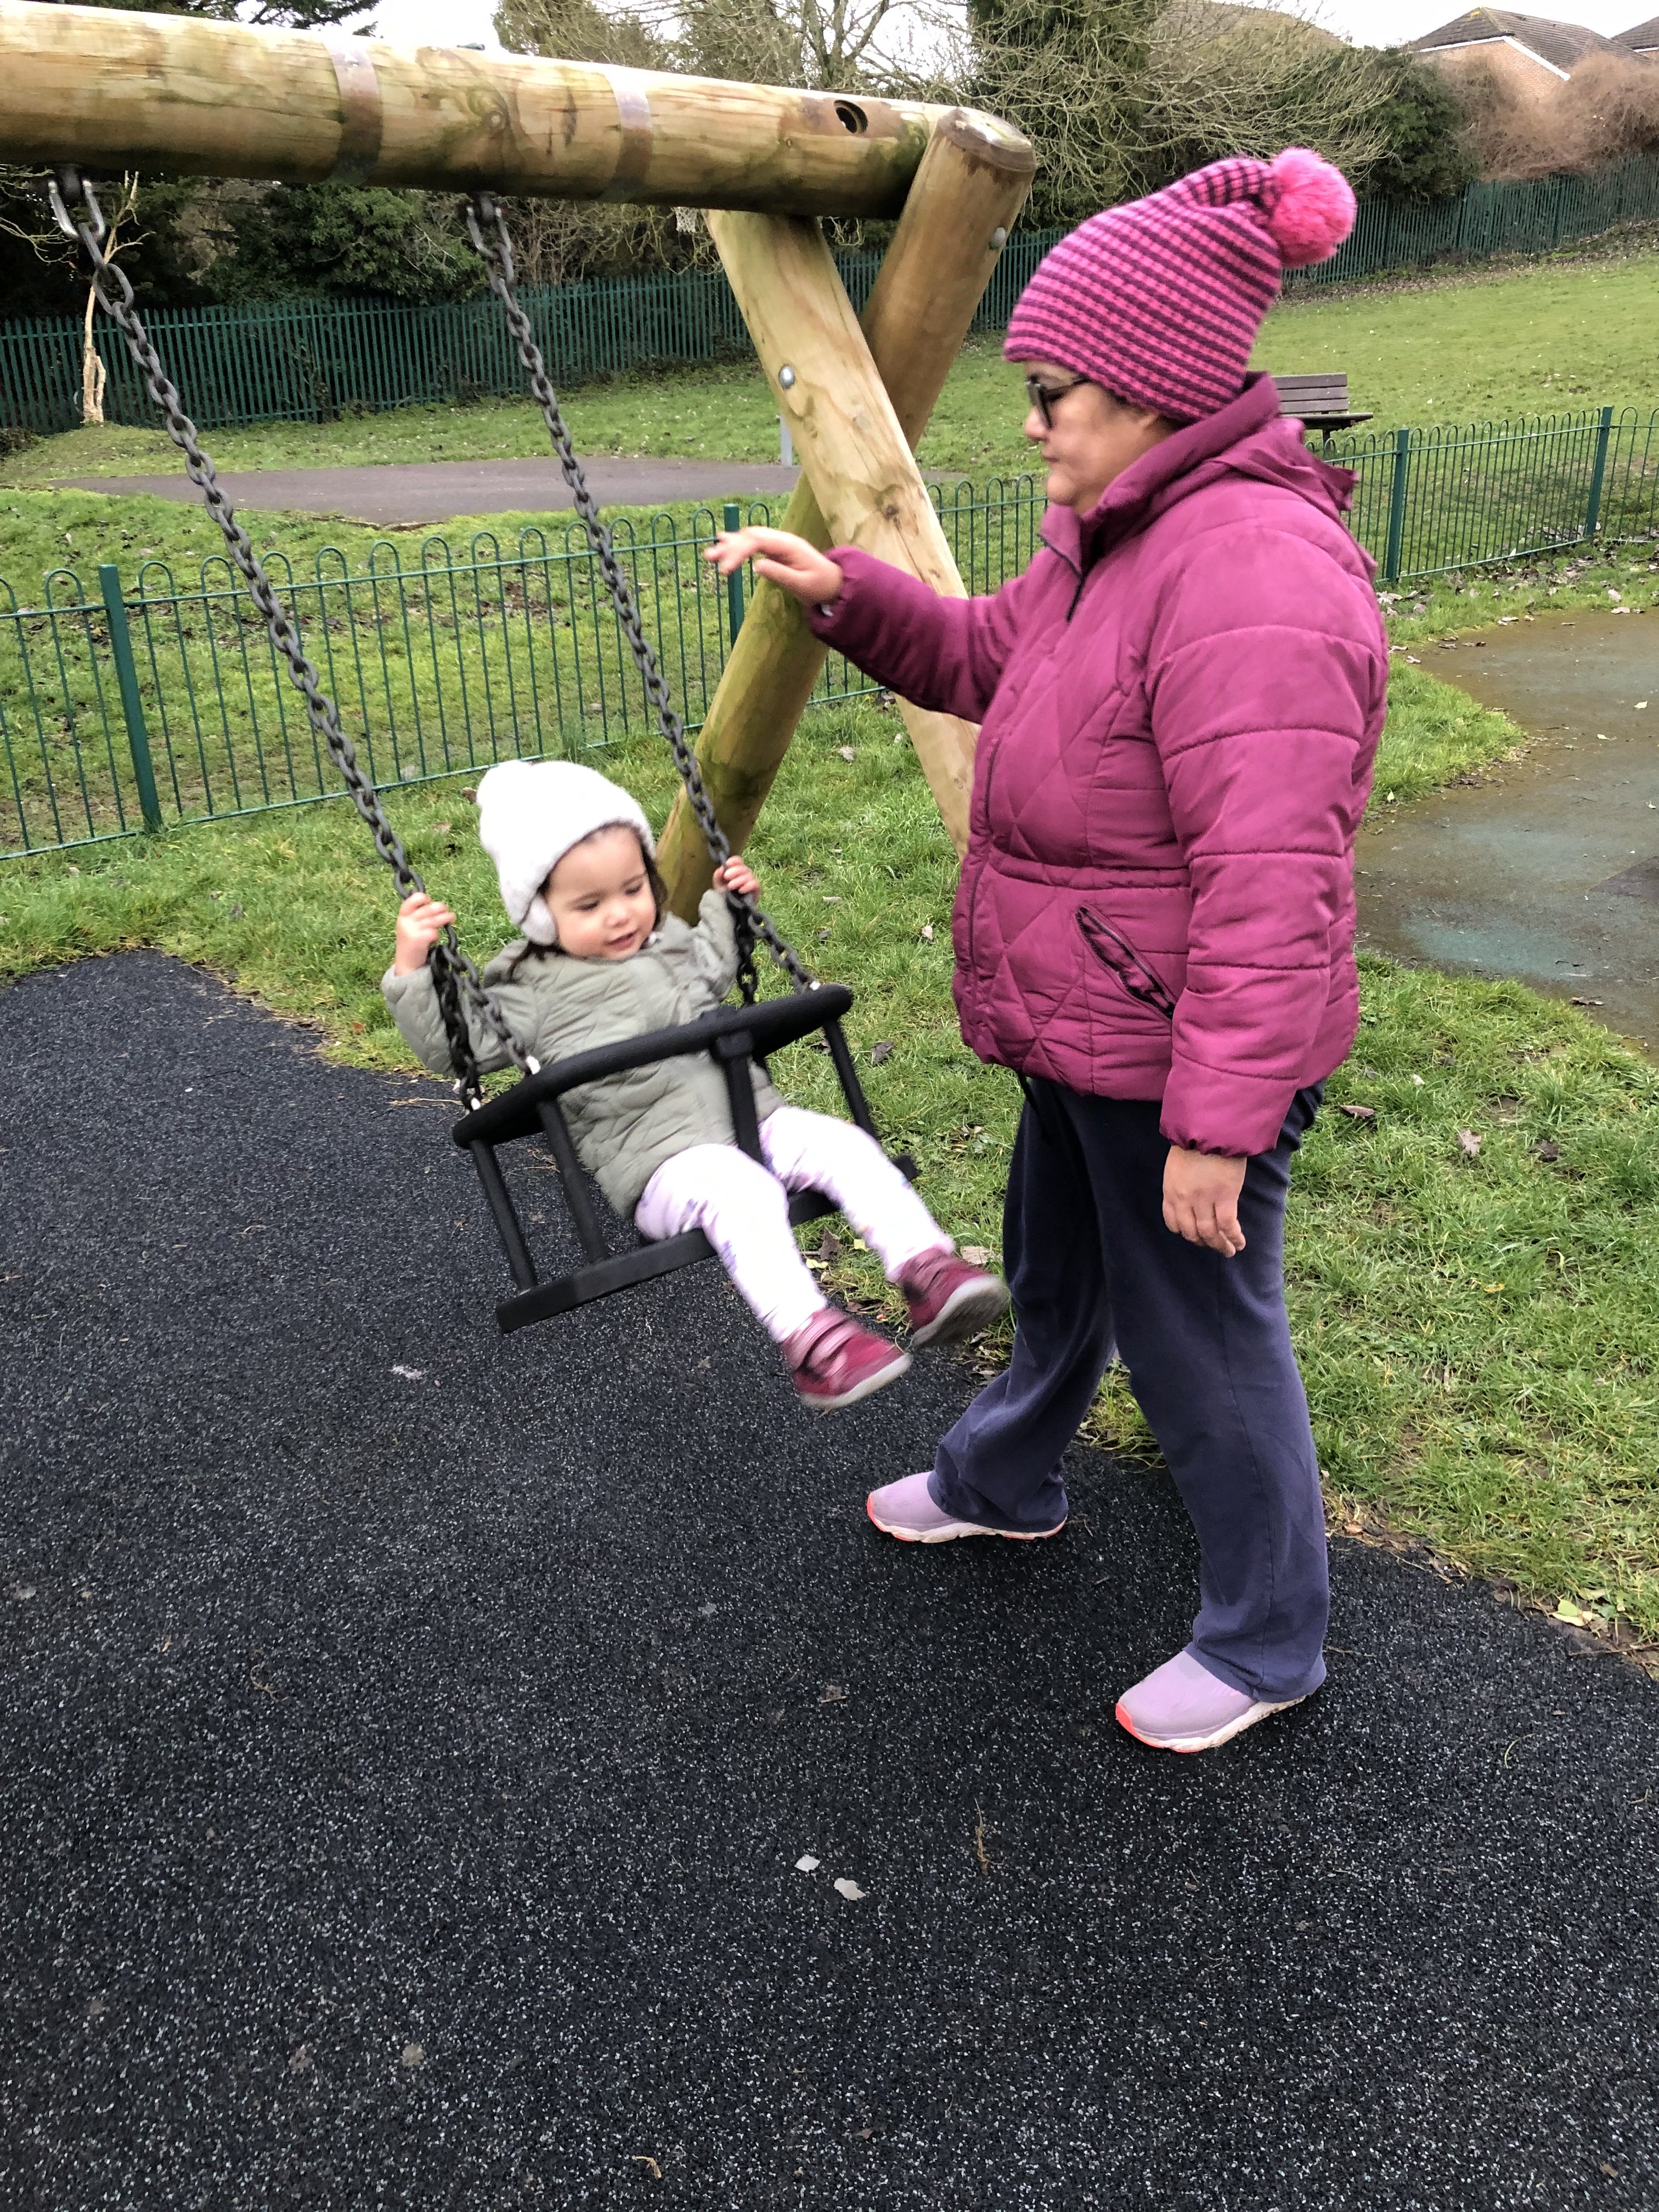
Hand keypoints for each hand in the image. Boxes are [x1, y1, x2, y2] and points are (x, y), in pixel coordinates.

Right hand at [393, 891, 455, 975]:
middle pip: (427, 909)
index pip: (412, 900)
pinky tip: (435, 940)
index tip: (429, 901)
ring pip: (433, 920)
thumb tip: (437, 905)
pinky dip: (437, 935)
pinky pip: (434, 932)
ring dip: (445, 918)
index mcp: (402, 915)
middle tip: (447, 911)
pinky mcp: (418, 940)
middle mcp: (406, 921)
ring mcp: (411, 930)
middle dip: (440, 908)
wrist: (406, 964)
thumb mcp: (410, 926)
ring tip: (452, 917)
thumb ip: (418, 915)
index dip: (423, 898)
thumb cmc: (411, 943)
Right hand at [704, 528, 843, 608]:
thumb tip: (757, 565)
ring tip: (709, 554)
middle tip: (710, 559)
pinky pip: (753, 542)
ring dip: (729, 544)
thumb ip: (780, 574)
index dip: (738, 552)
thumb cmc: (820, 586)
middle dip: (729, 547)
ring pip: (749, 537)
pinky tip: (722, 540)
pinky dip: (737, 543)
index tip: (725, 570)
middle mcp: (781, 539)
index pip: (757, 542)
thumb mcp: (802, 585)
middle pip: (750, 536)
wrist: (834, 582)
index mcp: (788, 545)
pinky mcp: (775, 548)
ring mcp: (778, 542)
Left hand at [713, 856, 758, 897]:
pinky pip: (754, 884)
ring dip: (738, 880)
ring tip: (730, 886)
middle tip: (726, 876)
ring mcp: (751, 882)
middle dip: (734, 871)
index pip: (738, 861)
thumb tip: (722, 868)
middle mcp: (745, 874)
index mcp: (736, 870)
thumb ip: (718, 875)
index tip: (727, 864)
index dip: (734, 861)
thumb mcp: (718, 885)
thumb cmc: (724, 896)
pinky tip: (740, 890)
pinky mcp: (756, 890)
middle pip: (743, 867)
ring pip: (748, 875)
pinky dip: (747, 886)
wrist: (729, 910)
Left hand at [1162, 1145, 1247, 1256]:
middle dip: (1202, 1242)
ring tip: (1229, 1251)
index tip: (1193, 1235)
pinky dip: (1234, 1237)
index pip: (1173, 1221)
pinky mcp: (1224, 1197)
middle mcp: (1184, 1200)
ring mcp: (1203, 1200)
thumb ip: (1181, 1180)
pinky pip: (1227, 1225)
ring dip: (1220, 1245)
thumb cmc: (1195, 1138)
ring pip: (1210, 1233)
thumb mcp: (1178, 1162)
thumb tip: (1191, 1191)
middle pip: (1191, 1231)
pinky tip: (1240, 1242)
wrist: (1210, 1128)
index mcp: (1171, 1190)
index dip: (1184, 1232)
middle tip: (1213, 1245)